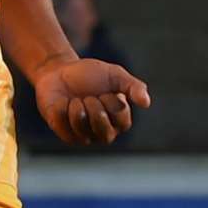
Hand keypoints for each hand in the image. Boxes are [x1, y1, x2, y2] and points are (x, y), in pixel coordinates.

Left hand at [34, 58, 150, 145]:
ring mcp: (83, 136)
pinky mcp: (64, 134)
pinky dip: (60, 106)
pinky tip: (62, 103)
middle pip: (104, 132)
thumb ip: (133, 87)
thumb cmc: (91, 75)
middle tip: (89, 96)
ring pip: (80, 125)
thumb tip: (147, 103)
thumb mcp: (115, 75)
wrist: (61, 71)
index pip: (123, 122)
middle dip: (95, 106)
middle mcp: (102, 133)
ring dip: (76, 104)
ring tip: (75, 99)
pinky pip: (61, 122)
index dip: (112, 103)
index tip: (106, 92)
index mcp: (118, 121)